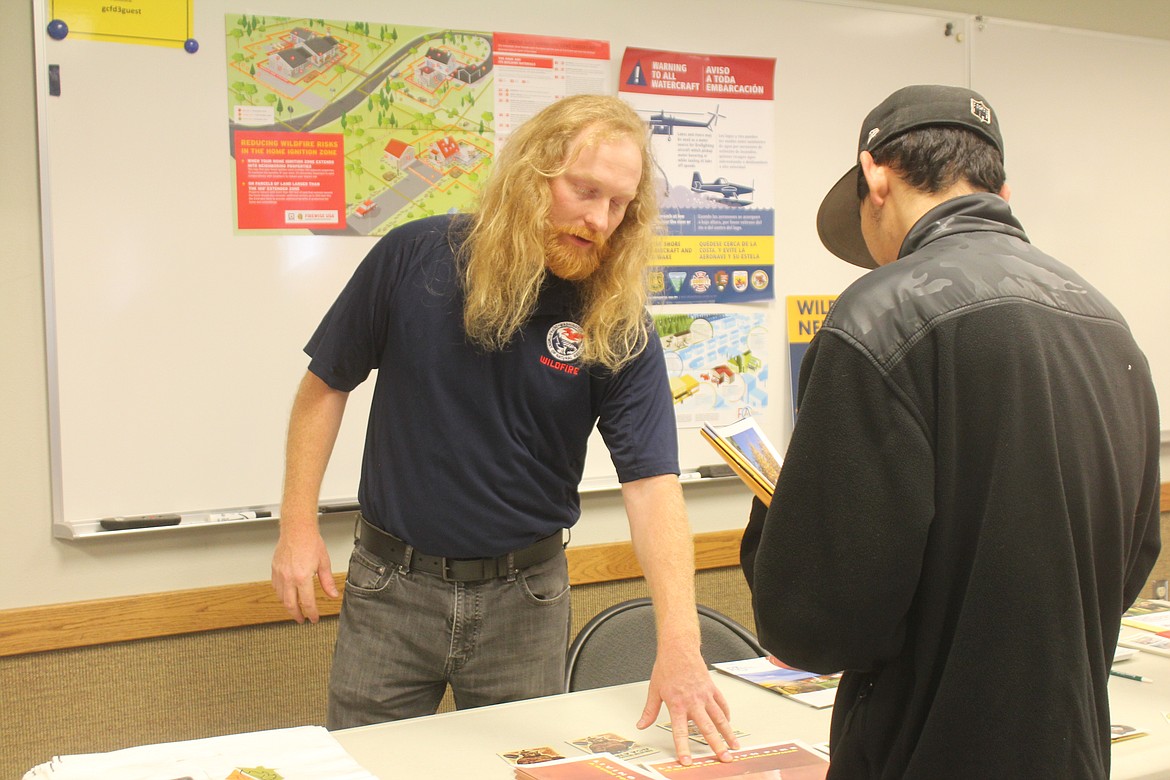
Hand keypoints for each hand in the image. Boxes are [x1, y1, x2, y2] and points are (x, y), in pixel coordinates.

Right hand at [271, 524, 337, 622]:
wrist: (297, 529)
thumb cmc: (310, 542)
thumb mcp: (324, 563)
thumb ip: (327, 582)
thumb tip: (332, 595)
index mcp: (302, 577)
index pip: (307, 602)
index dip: (312, 614)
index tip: (314, 619)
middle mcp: (289, 578)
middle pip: (290, 605)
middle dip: (297, 615)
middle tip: (302, 620)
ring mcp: (280, 574)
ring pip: (281, 598)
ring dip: (288, 606)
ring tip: (295, 609)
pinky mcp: (274, 570)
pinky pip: (275, 588)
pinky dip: (281, 595)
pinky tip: (286, 595)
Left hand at [636, 647, 737, 764]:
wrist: (679, 648)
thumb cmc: (667, 666)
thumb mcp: (654, 689)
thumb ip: (649, 711)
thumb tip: (641, 724)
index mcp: (677, 704)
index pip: (680, 731)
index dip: (683, 747)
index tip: (687, 760)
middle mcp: (693, 701)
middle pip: (707, 728)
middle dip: (716, 745)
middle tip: (724, 758)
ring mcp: (705, 695)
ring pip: (720, 718)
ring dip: (728, 733)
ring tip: (734, 746)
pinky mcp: (712, 688)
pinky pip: (722, 704)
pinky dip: (726, 715)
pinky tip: (729, 724)